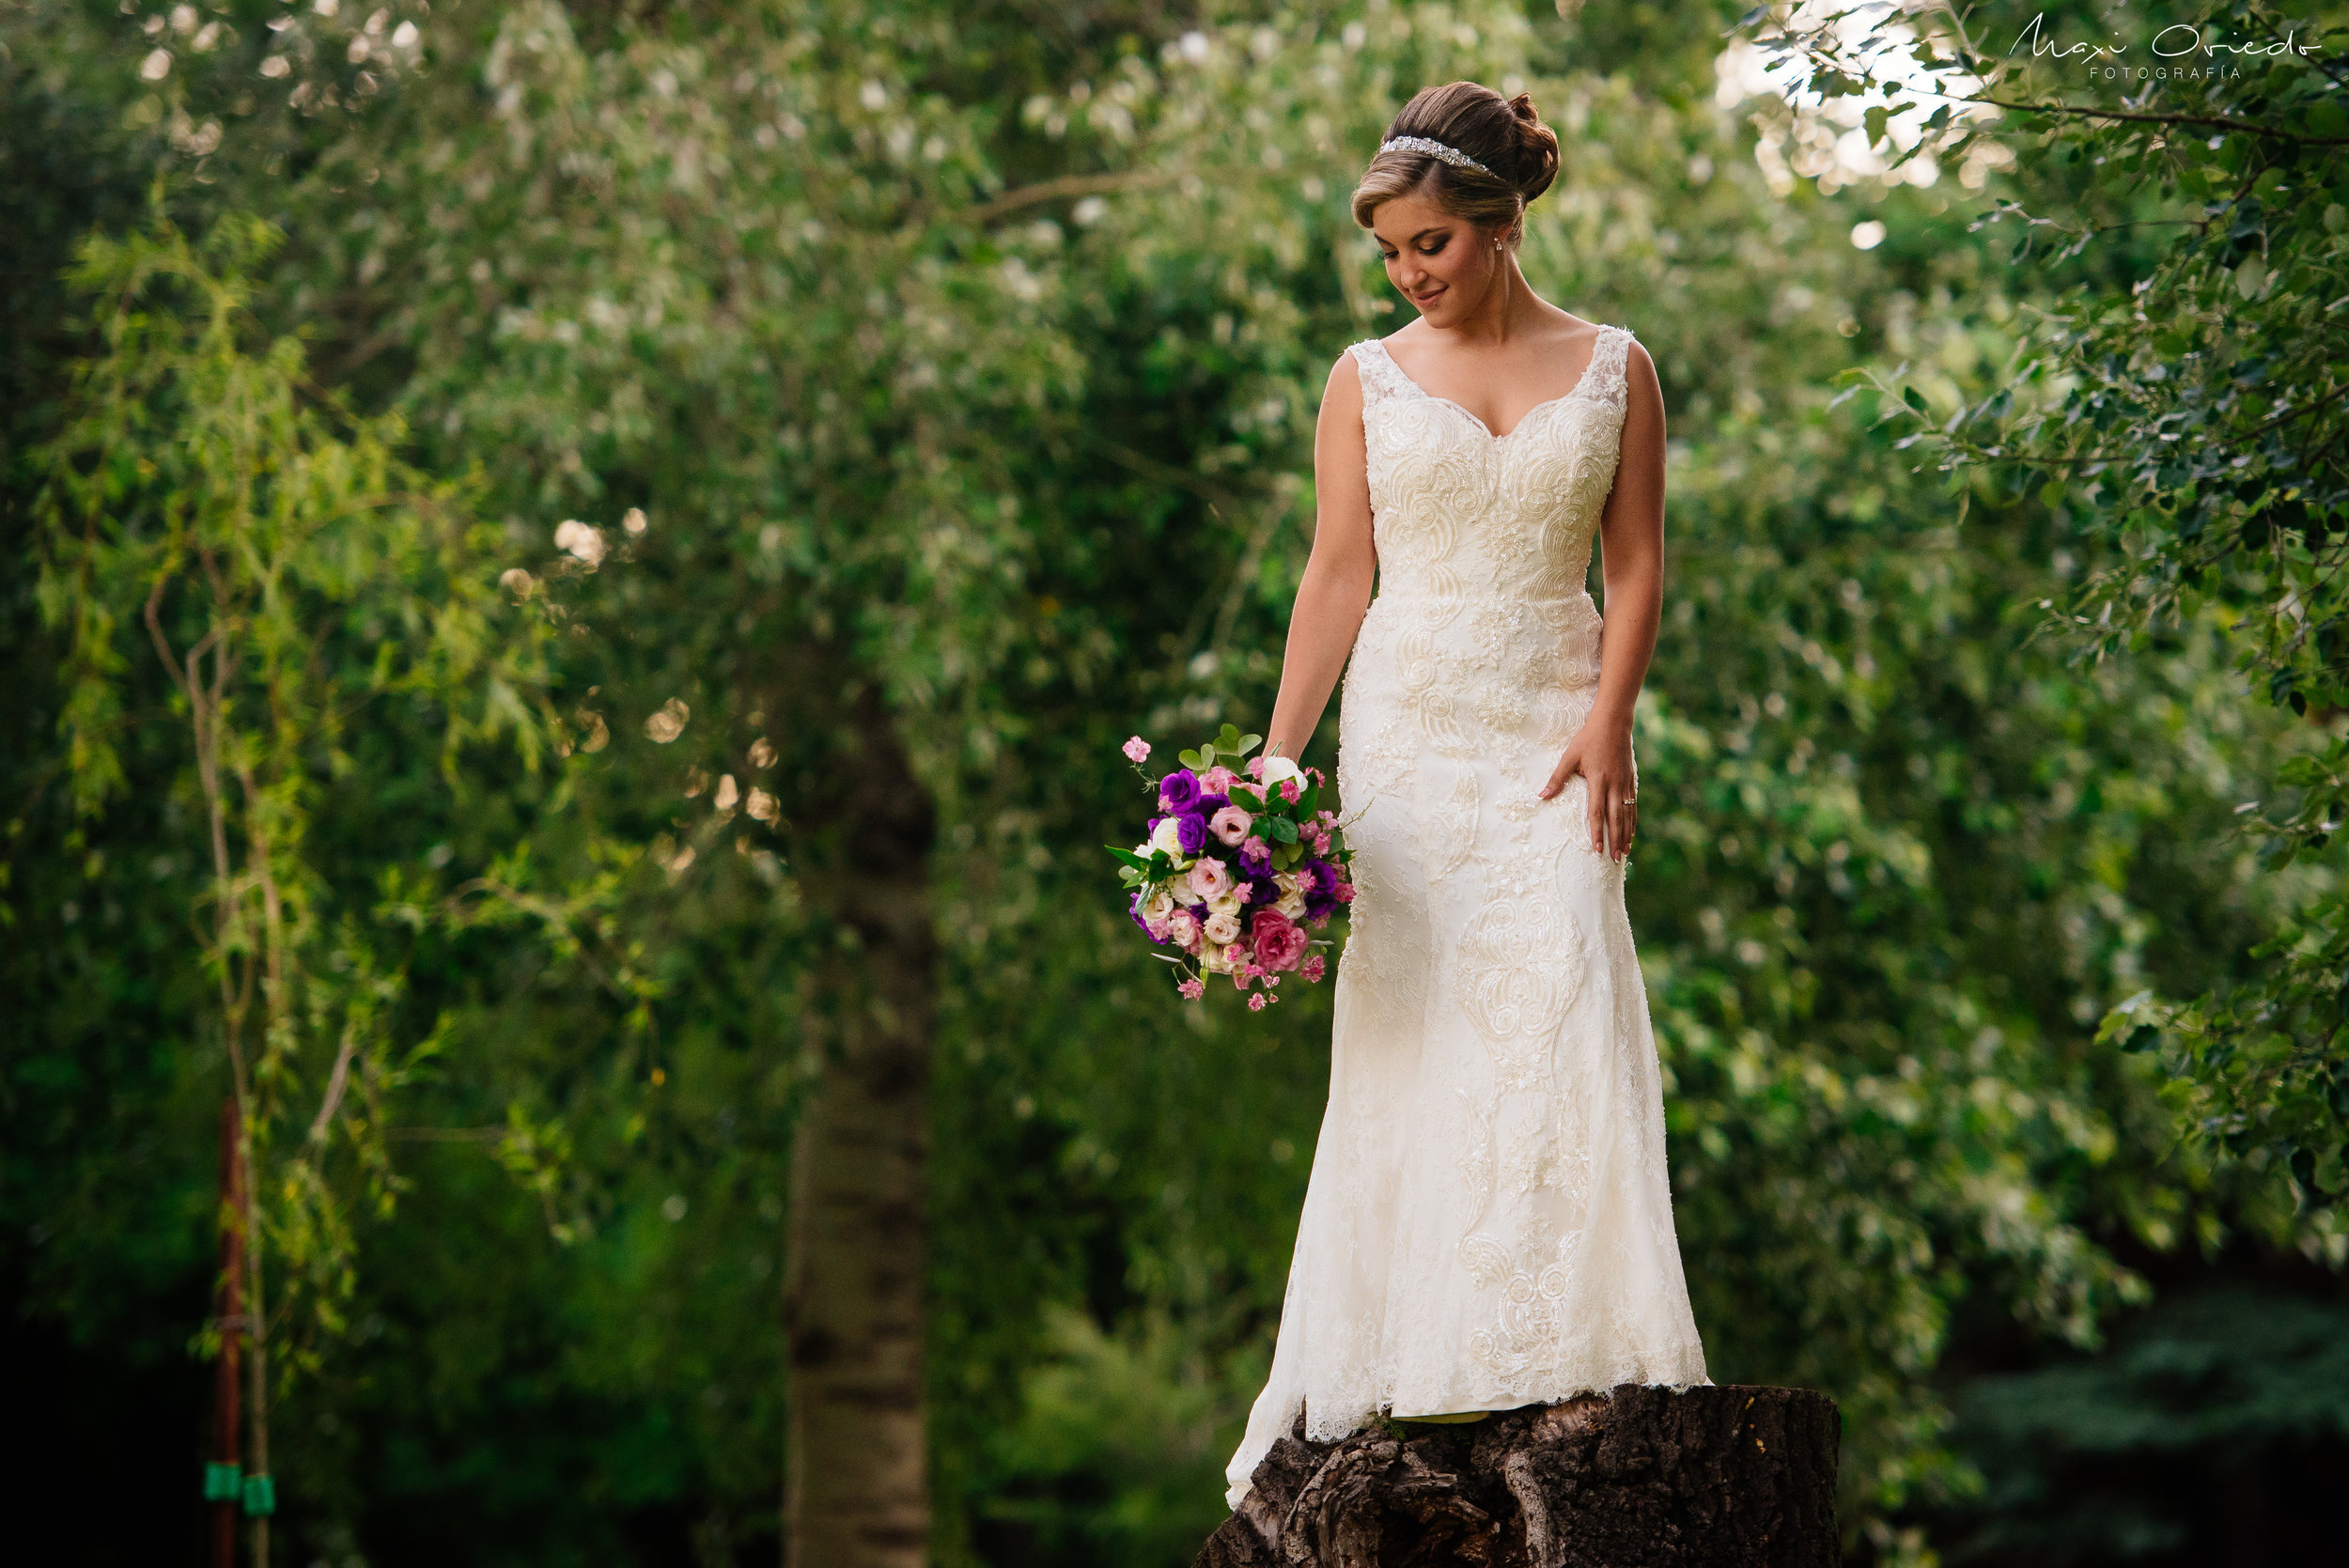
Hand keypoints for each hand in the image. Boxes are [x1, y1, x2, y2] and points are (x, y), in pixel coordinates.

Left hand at [1538, 713, 1637, 859]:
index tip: (1596, 849)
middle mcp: (1614, 784)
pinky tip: (1631, 832)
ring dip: (1625, 834)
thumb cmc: (1588, 738)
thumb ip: (1557, 778)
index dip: (1596, 832)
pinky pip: (1633, 804)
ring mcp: (1625, 782)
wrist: (1613, 722)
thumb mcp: (1570, 757)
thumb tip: (1541, 796)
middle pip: (1615, 818)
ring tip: (1625, 852)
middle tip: (1615, 859)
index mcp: (1598, 780)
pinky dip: (1632, 820)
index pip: (1596, 812)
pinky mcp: (1631, 779)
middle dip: (1614, 840)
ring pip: (1627, 813)